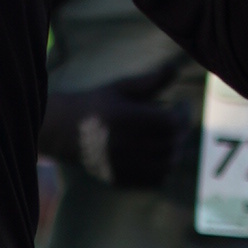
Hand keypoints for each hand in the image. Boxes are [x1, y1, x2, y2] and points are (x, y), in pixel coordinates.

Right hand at [41, 82, 193, 194]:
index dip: (184, 113)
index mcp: (126, 118)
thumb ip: (149, 81)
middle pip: (171, 142)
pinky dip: (165, 168)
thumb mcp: (120, 88)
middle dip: (181, 130)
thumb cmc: (96, 104)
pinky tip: (161, 154)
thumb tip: (174, 68)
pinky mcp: (121, 179)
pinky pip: (156, 180)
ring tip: (172, 137)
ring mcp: (123, 165)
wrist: (64, 132)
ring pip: (167, 163)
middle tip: (179, 120)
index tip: (183, 104)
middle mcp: (125, 143)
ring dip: (176, 149)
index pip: (170, 122)